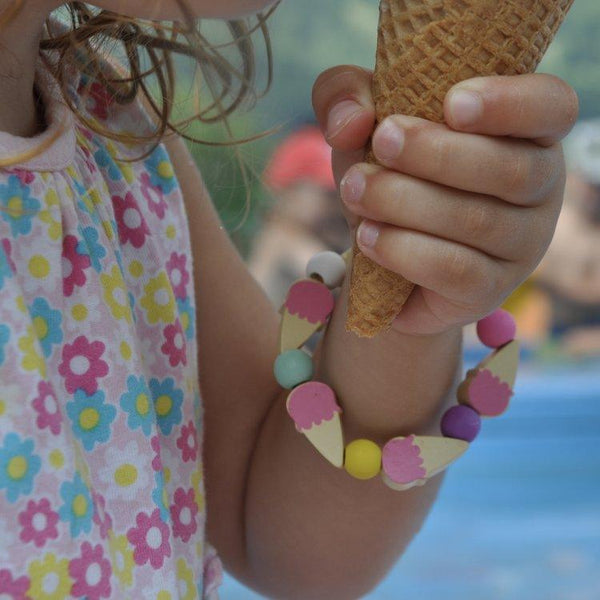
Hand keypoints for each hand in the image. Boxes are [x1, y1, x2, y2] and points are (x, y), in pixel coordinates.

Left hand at [312, 66, 578, 334]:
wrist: (382, 254)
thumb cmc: (390, 173)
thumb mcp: (362, 123)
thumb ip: (345, 96)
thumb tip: (352, 122)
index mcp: (525, 134)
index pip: (551, 108)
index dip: (509, 102)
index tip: (451, 103)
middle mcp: (537, 190)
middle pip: (509, 169)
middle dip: (435, 153)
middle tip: (382, 142)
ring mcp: (520, 246)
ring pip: (476, 221)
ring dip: (405, 202)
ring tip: (355, 191)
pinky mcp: (489, 290)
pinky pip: (455, 270)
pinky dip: (404, 250)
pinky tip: (367, 237)